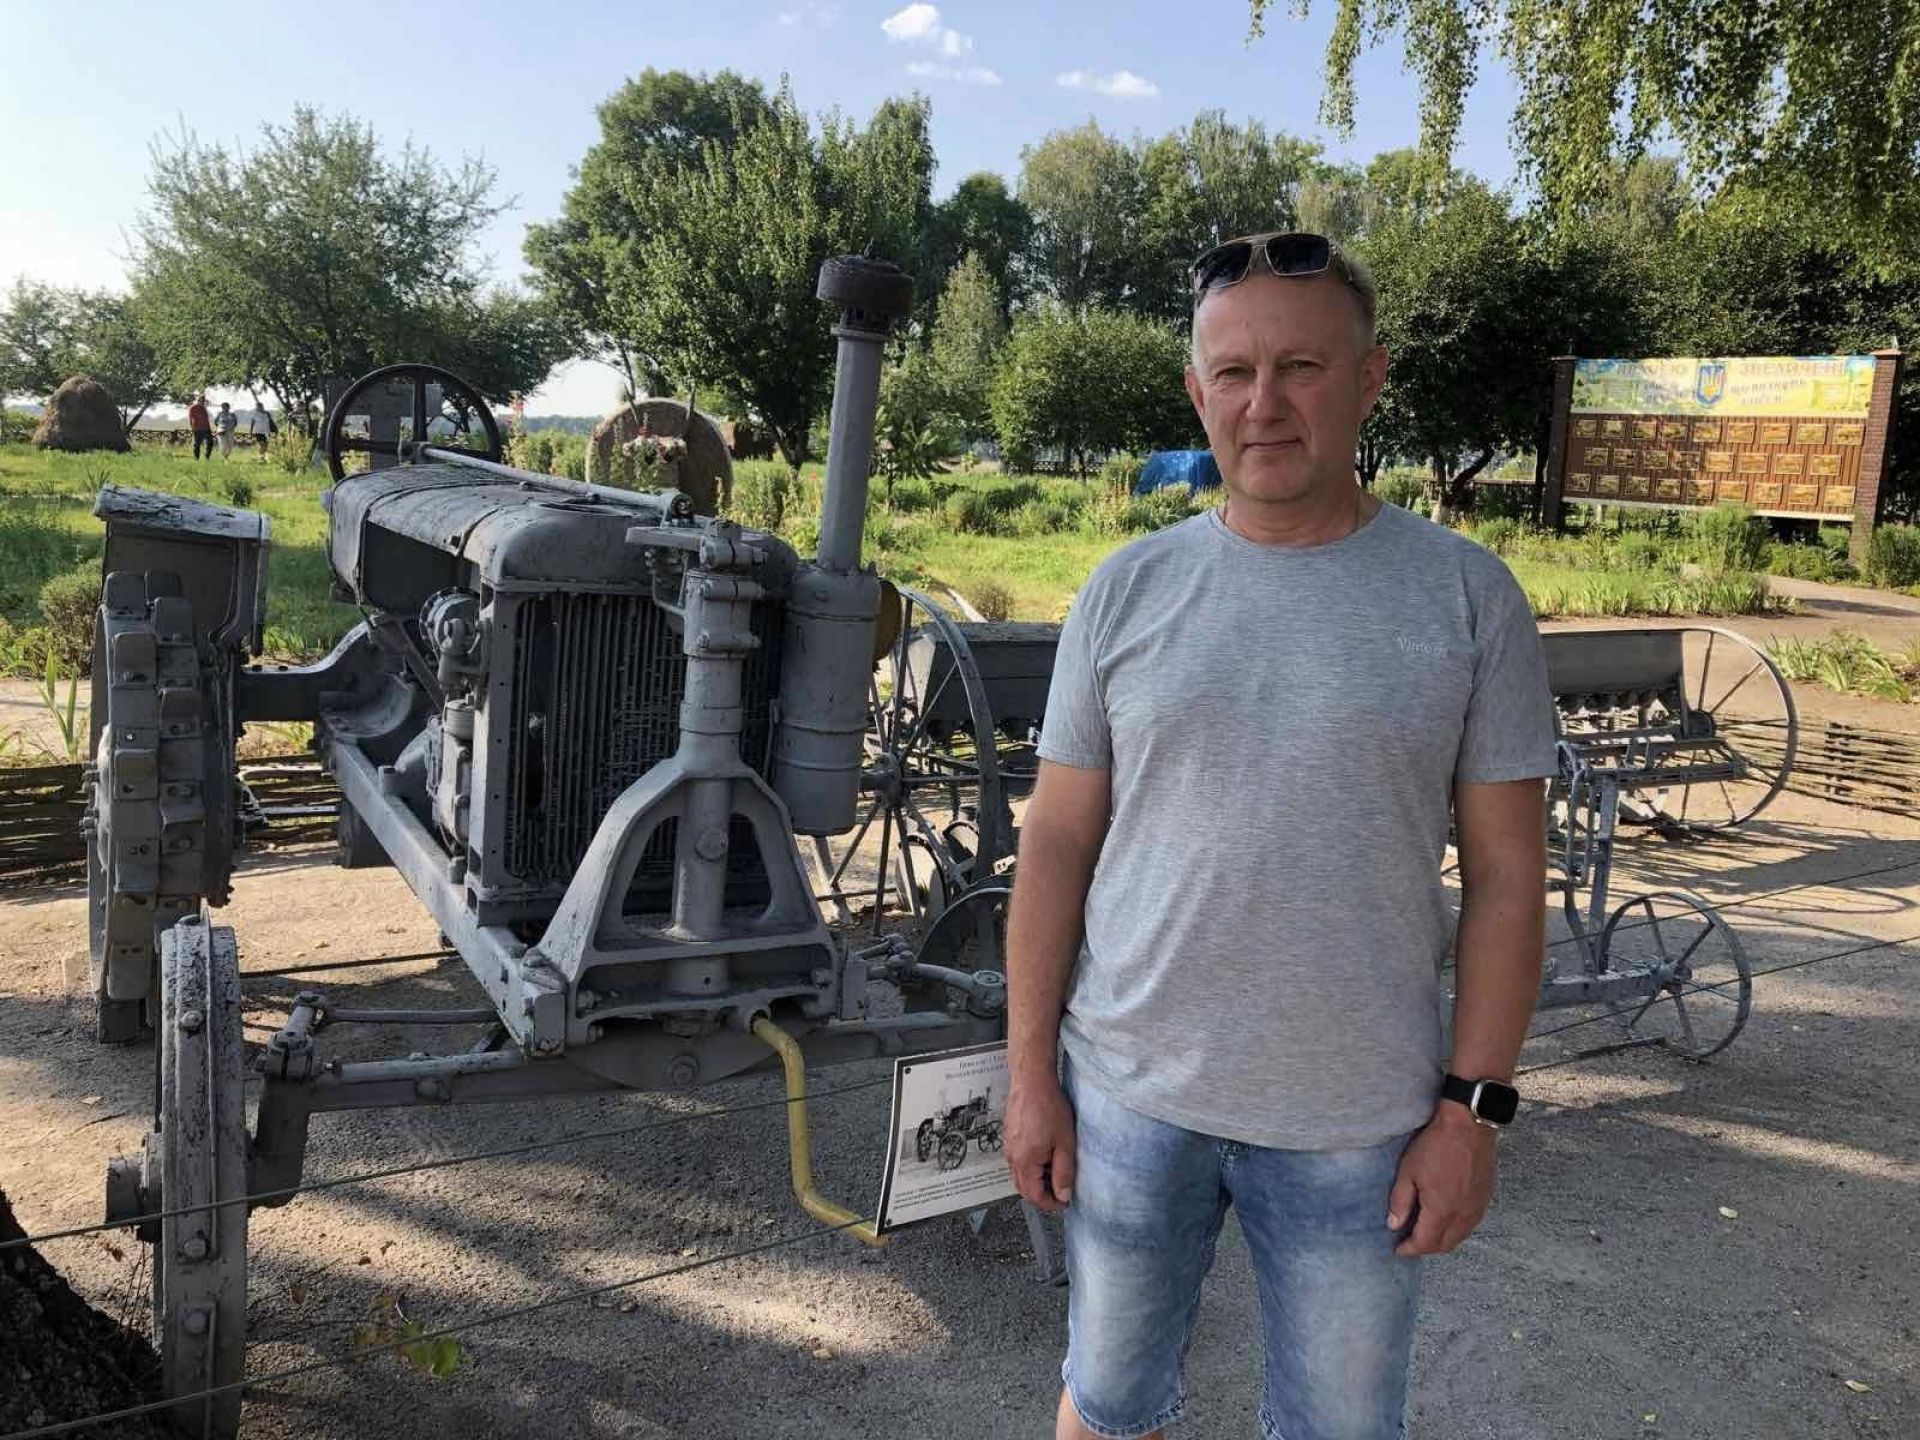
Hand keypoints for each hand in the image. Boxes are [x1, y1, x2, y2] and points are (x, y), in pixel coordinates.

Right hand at [1005, 1072, 1076, 1211]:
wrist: (1032, 1081)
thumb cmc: (1048, 1107)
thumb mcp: (1065, 1143)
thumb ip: (1064, 1172)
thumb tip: (1063, 1194)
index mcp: (1024, 1162)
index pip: (1034, 1196)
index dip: (1051, 1204)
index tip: (1064, 1202)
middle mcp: (1012, 1157)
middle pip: (1024, 1188)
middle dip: (1043, 1194)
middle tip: (1061, 1190)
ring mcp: (1008, 1146)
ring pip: (1020, 1175)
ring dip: (1037, 1180)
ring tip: (1056, 1170)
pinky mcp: (1009, 1137)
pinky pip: (1018, 1160)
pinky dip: (1031, 1166)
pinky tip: (1046, 1154)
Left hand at [1386, 1102, 1497, 1256]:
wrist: (1469, 1126)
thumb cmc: (1436, 1145)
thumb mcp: (1408, 1172)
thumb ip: (1401, 1202)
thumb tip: (1394, 1225)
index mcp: (1441, 1211)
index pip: (1424, 1243)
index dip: (1409, 1249)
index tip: (1398, 1249)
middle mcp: (1462, 1216)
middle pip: (1443, 1245)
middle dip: (1425, 1248)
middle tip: (1410, 1242)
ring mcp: (1477, 1208)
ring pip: (1459, 1237)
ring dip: (1441, 1240)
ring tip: (1425, 1232)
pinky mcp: (1485, 1198)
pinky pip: (1470, 1224)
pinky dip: (1456, 1229)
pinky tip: (1446, 1219)